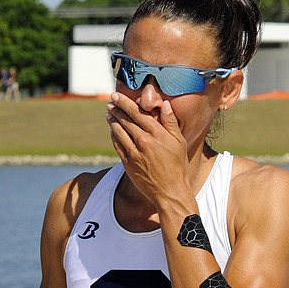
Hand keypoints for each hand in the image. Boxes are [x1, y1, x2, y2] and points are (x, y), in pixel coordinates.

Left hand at [106, 93, 190, 207]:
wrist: (170, 191)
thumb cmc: (178, 166)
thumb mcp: (180, 142)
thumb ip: (171, 122)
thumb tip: (164, 104)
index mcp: (156, 133)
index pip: (136, 113)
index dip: (124, 103)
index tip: (116, 96)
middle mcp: (143, 141)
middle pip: (125, 120)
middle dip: (116, 109)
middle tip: (110, 102)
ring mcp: (134, 153)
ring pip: (119, 132)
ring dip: (112, 121)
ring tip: (109, 114)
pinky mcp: (128, 163)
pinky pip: (117, 146)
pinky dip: (113, 136)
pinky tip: (112, 131)